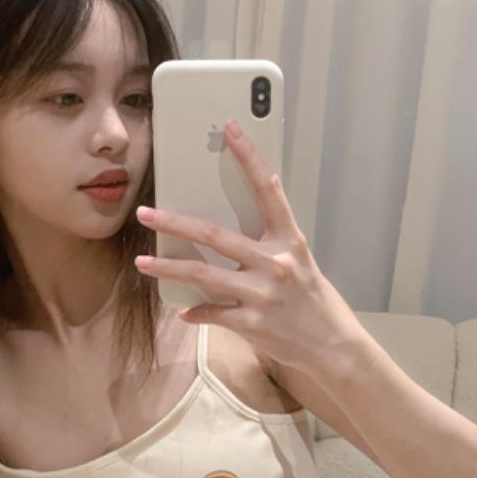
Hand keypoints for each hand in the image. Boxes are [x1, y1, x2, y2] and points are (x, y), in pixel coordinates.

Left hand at [133, 120, 360, 375]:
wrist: (334, 347)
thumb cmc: (313, 301)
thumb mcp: (299, 264)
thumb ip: (268, 246)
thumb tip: (225, 234)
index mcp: (289, 240)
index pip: (268, 189)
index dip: (250, 157)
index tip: (231, 129)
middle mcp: (275, 263)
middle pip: (214, 235)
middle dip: (174, 223)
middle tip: (145, 213)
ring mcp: (262, 294)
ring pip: (202, 275)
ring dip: (168, 269)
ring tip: (142, 263)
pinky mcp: (252, 323)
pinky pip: (211, 312)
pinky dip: (195, 312)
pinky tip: (184, 311)